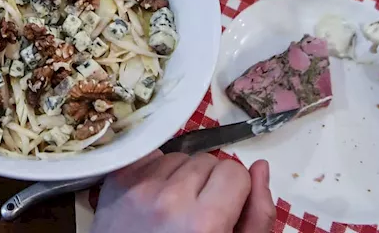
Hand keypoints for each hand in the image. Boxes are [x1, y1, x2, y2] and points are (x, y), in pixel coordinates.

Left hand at [92, 152, 273, 232]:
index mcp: (204, 222)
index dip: (236, 190)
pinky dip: (158, 172)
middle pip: (207, 160)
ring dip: (183, 176)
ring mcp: (139, 188)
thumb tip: (260, 168)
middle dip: (209, 182)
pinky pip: (150, 157)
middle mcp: (169, 200)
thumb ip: (257, 216)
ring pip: (179, 157)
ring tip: (177, 207)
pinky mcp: (117, 182)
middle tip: (201, 212)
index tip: (227, 208)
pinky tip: (157, 197)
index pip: (234, 171)